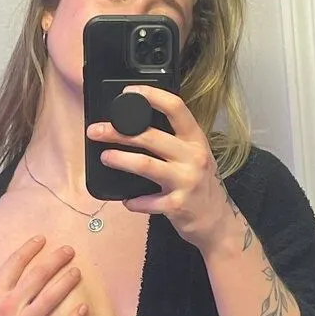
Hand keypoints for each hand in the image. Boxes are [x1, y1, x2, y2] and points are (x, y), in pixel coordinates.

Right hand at [0, 236, 86, 315]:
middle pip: (37, 276)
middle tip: (69, 250)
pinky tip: (84, 309)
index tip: (42, 239)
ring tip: (77, 272)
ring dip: (65, 283)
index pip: (14, 263)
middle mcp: (8, 305)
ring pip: (49, 299)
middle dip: (55, 261)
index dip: (29, 249)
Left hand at [86, 85, 234, 250]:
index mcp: (196, 140)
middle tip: (96, 131)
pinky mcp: (177, 206)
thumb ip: (174, 142)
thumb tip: (135, 128)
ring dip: (120, 160)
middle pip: (150, 136)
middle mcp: (193, 157)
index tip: (128, 93)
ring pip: (145, 164)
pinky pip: (148, 201)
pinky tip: (127, 200)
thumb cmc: (201, 186)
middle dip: (117, 131)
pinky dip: (133, 201)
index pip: (176, 107)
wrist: (218, 222)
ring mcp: (186, 182)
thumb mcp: (195, 157)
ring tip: (105, 157)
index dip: (151, 96)